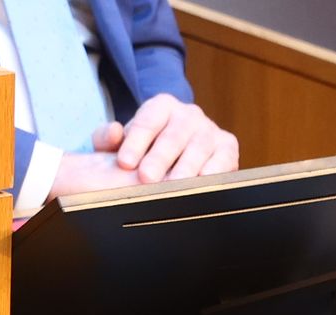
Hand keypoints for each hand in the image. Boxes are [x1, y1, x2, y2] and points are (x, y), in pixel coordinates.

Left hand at [92, 95, 239, 183]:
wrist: (180, 156)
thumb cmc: (146, 151)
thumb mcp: (122, 143)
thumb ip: (107, 138)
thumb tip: (114, 133)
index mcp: (162, 106)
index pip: (148, 122)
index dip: (136, 142)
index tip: (125, 163)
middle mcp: (188, 114)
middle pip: (173, 136)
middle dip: (159, 158)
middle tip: (146, 178)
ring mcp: (210, 129)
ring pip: (198, 148)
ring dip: (186, 169)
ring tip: (173, 187)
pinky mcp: (228, 147)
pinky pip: (223, 158)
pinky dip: (213, 172)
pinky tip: (201, 185)